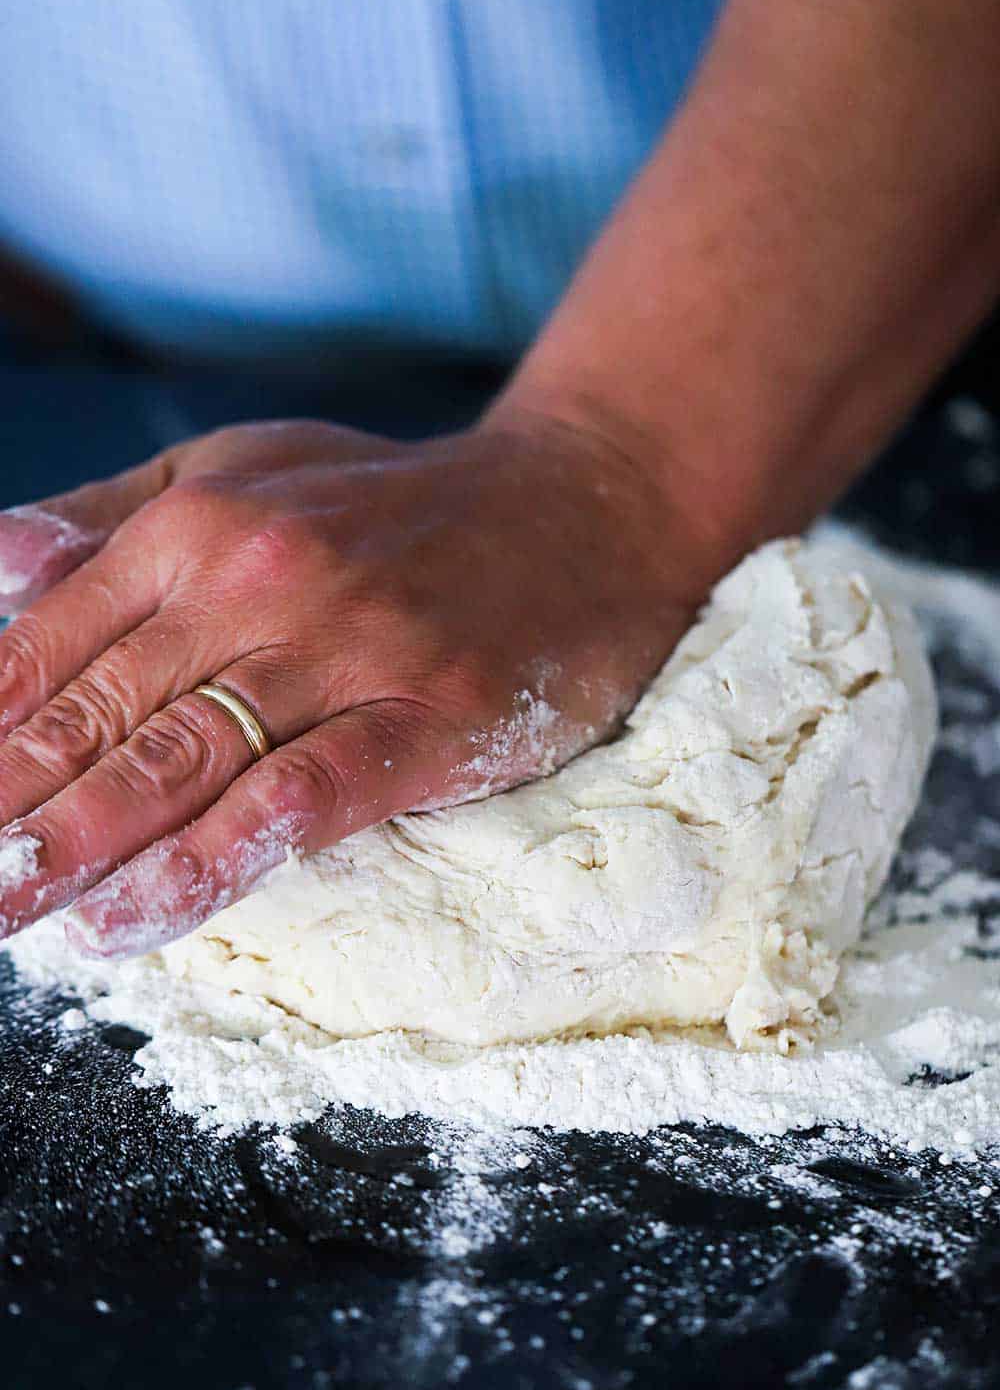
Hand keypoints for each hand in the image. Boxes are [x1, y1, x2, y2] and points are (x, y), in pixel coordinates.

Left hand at [0, 408, 710, 956]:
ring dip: (75, 849)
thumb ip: (115, 518)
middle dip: (1, 811)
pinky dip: (211, 862)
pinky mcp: (429, 716)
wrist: (583, 501)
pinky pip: (300, 799)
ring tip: (2, 912)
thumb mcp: (245, 469)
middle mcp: (257, 581)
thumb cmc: (399, 501)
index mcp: (198, 526)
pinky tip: (136, 920)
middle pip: (93, 717)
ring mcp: (348, 650)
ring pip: (180, 761)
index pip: (41, 648)